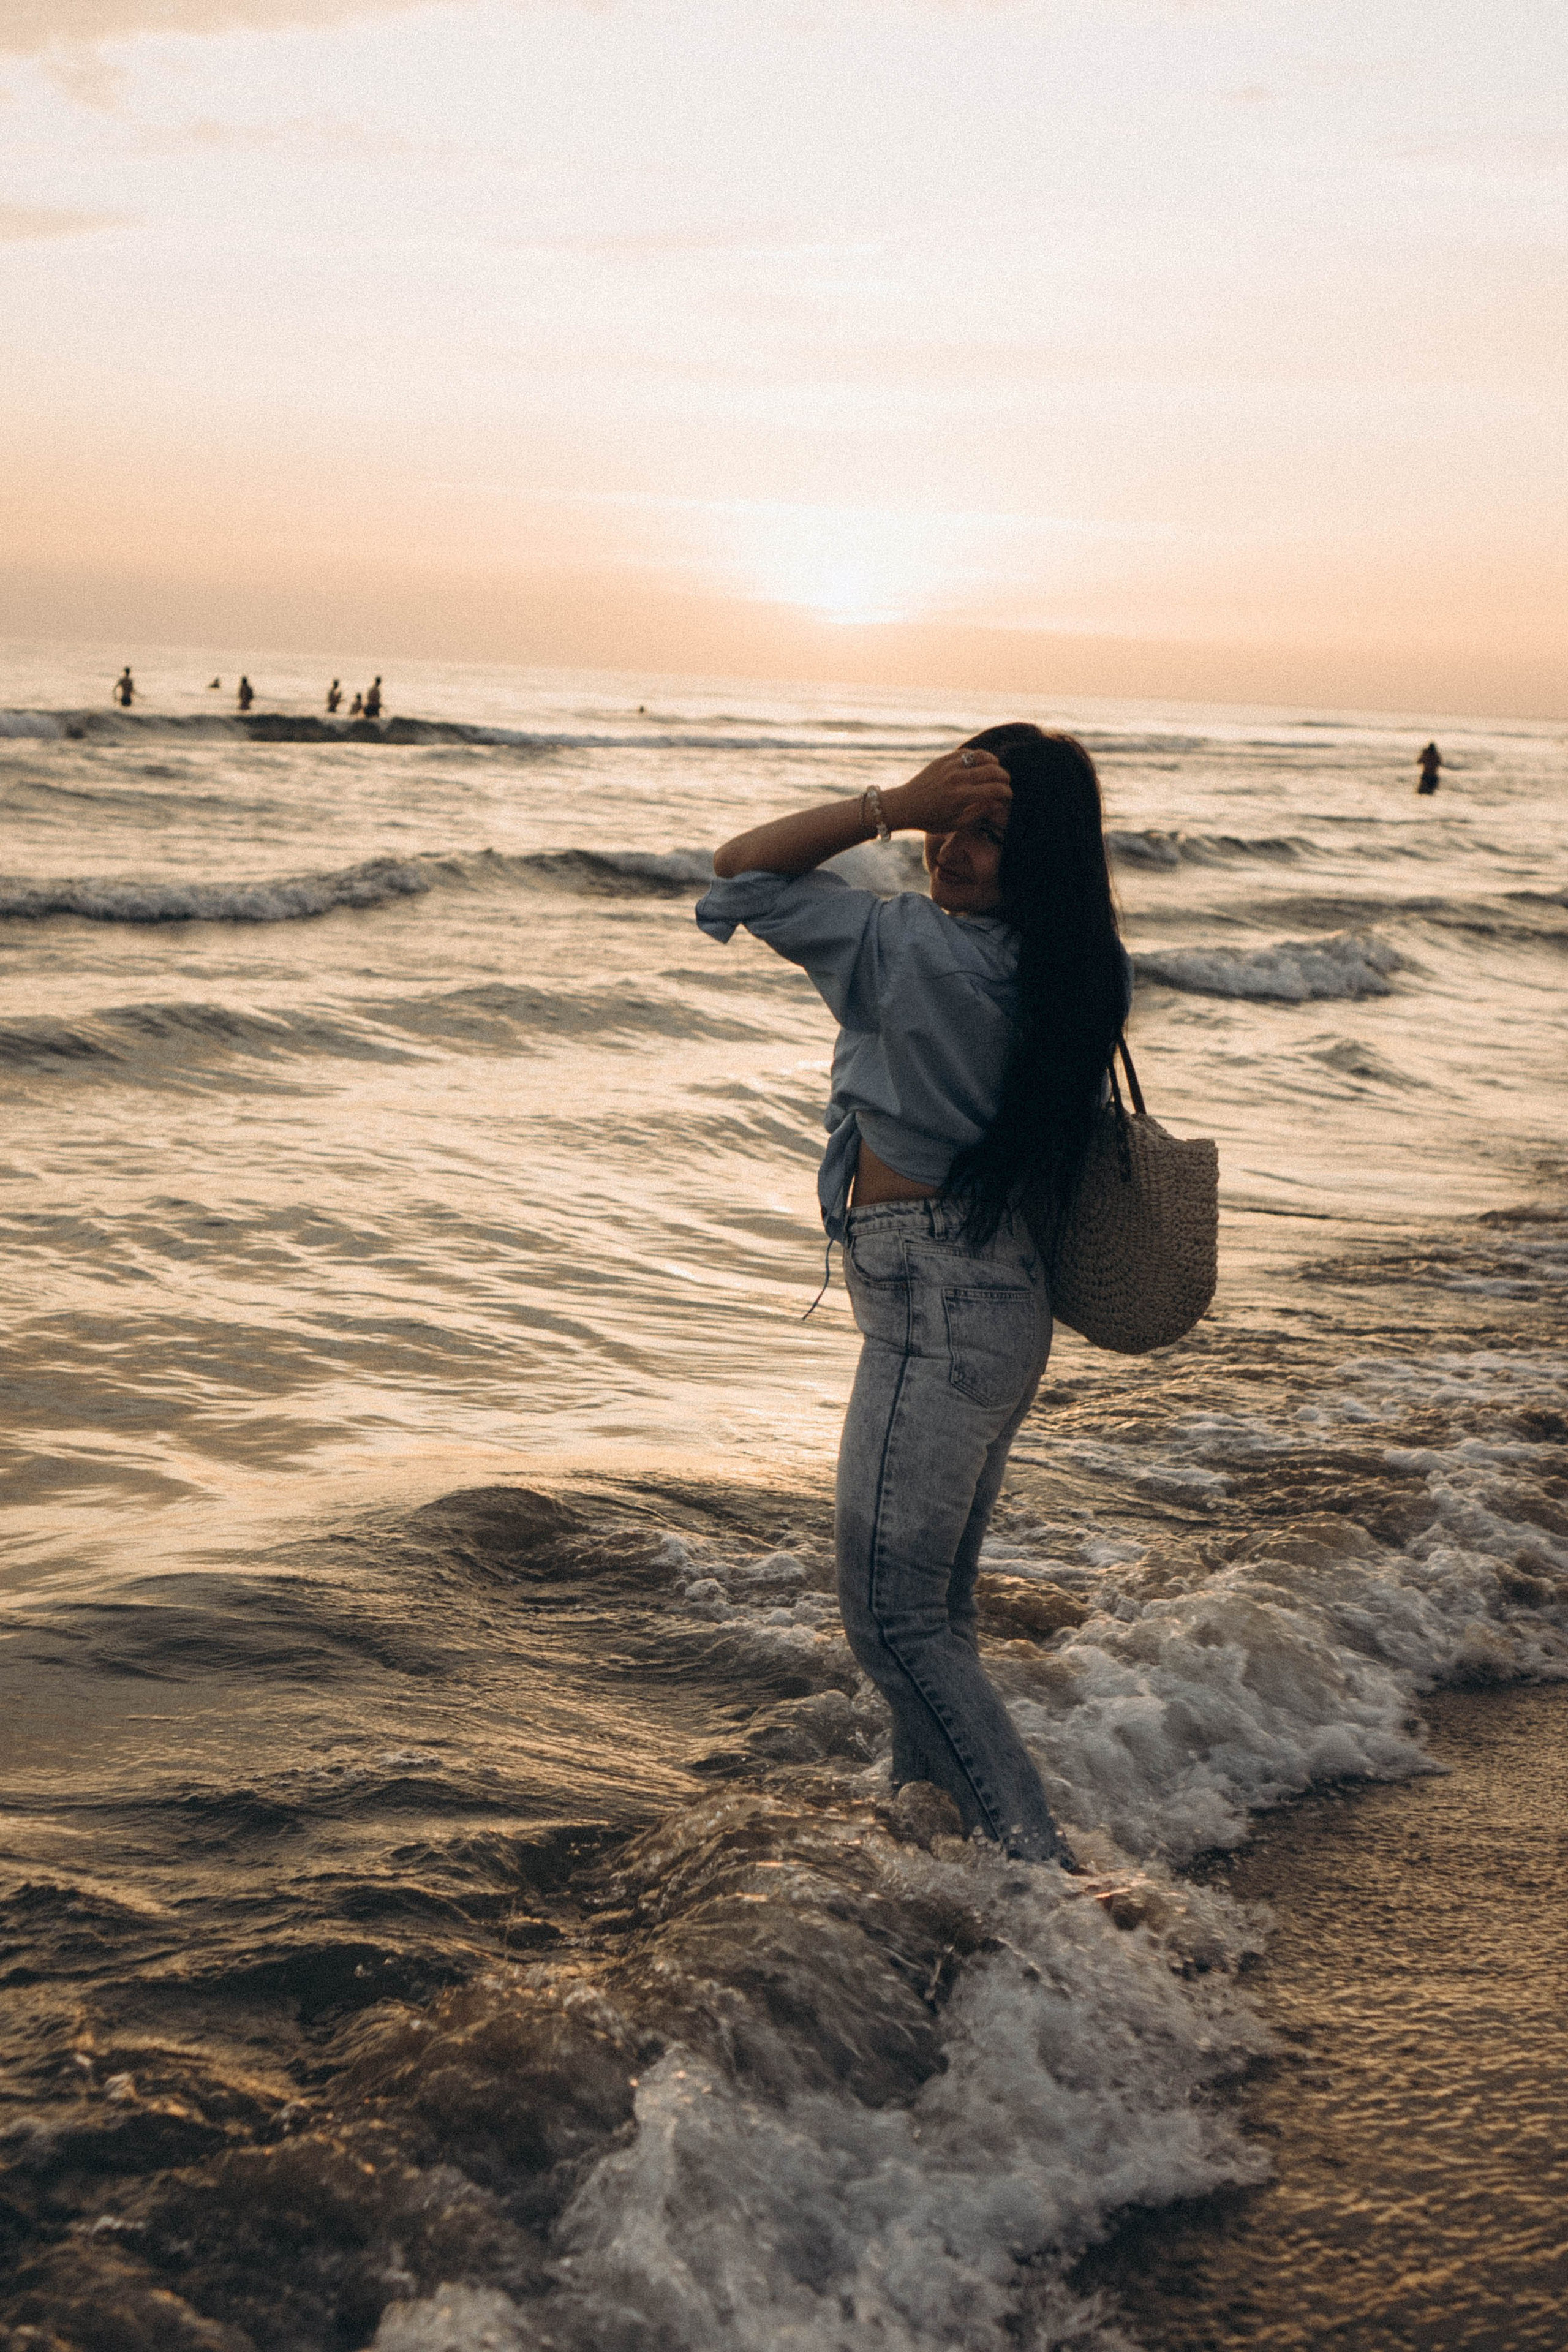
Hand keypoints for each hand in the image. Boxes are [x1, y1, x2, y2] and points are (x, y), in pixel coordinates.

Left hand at [886, 747, 1010, 836]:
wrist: (904, 805)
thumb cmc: (930, 819)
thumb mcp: (956, 823)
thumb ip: (979, 812)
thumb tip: (999, 803)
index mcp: (961, 797)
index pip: (994, 789)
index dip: (1007, 792)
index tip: (1008, 796)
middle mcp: (957, 779)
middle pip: (993, 770)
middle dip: (1004, 777)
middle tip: (1005, 783)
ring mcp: (950, 766)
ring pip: (982, 756)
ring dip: (994, 763)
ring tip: (996, 770)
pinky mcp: (943, 759)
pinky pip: (967, 753)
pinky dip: (978, 757)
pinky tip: (980, 765)